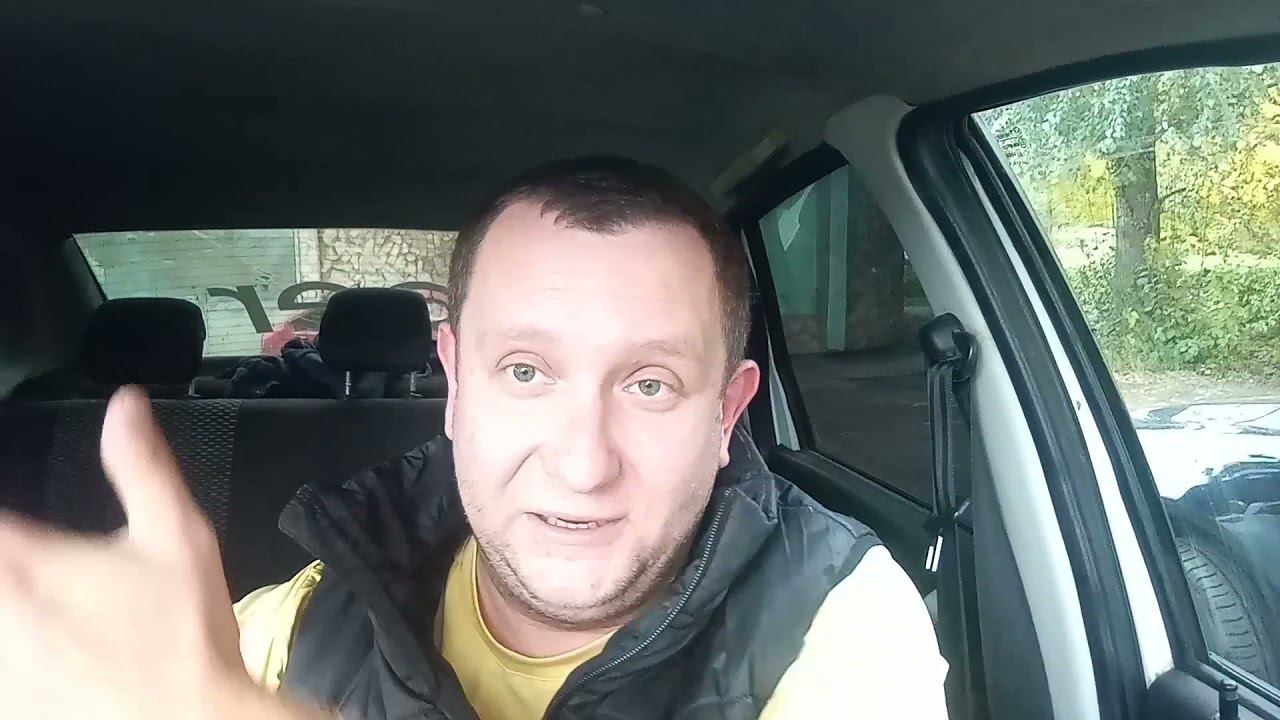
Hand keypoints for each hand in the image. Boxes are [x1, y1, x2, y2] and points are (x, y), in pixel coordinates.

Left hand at [0, 387, 322, 719]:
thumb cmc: (186, 635)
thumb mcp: (178, 534)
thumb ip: (142, 466)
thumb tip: (125, 407)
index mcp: (27, 561)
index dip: (0, 524)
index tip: (12, 530)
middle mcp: (1, 614)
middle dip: (8, 559)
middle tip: (34, 568)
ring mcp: (1, 665)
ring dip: (9, 600)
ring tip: (37, 601)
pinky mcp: (11, 702)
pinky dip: (12, 658)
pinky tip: (33, 648)